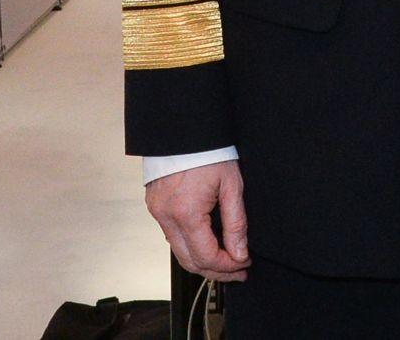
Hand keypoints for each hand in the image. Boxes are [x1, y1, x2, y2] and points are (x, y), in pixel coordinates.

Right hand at [146, 160, 249, 281]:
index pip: (207, 257)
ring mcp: (157, 213)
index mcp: (186, 213)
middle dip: (216, 271)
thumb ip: (236, 223)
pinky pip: (172, 236)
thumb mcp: (232, 186)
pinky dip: (190, 245)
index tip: (245, 263)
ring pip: (179, 252)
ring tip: (226, 260)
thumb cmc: (209, 152)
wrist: (185, 129)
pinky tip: (207, 243)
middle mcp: (166, 217)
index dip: (228, 266)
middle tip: (238, 271)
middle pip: (189, 262)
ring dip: (202, 260)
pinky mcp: (154, 207)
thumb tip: (239, 253)